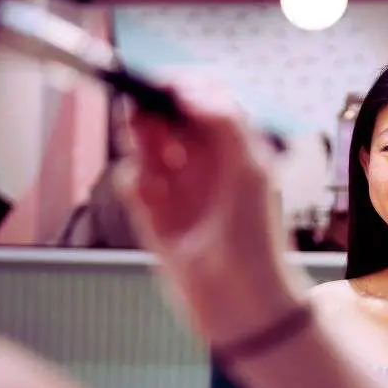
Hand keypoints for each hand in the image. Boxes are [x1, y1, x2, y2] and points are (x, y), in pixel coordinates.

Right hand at [116, 79, 301, 346]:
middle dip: (153, 112)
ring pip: (146, 146)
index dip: (181, 86)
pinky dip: (133, 181)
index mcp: (234, 148)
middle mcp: (205, 164)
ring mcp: (178, 189)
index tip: (159, 83)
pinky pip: (133, 183)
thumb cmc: (255, 239)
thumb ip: (223, 121)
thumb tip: (187, 87)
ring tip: (150, 159)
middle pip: (169, 118)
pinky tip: (145, 194)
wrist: (240, 305)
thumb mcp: (249, 170)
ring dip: (141, 145)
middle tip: (141, 115)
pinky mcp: (154, 217)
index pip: (204, 99)